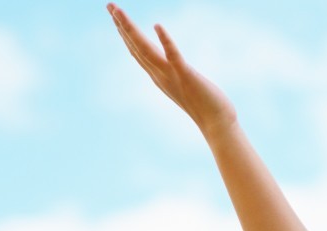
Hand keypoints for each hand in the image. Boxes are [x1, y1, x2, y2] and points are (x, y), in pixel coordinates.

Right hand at [108, 3, 236, 135]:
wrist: (217, 124)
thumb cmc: (206, 105)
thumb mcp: (184, 85)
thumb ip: (176, 74)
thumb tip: (174, 65)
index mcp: (159, 76)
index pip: (137, 52)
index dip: (125, 34)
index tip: (115, 16)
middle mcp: (160, 75)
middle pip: (136, 47)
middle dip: (122, 26)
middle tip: (109, 5)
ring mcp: (171, 75)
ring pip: (146, 50)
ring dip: (131, 30)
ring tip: (119, 11)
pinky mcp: (186, 75)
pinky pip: (173, 56)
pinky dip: (165, 41)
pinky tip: (157, 25)